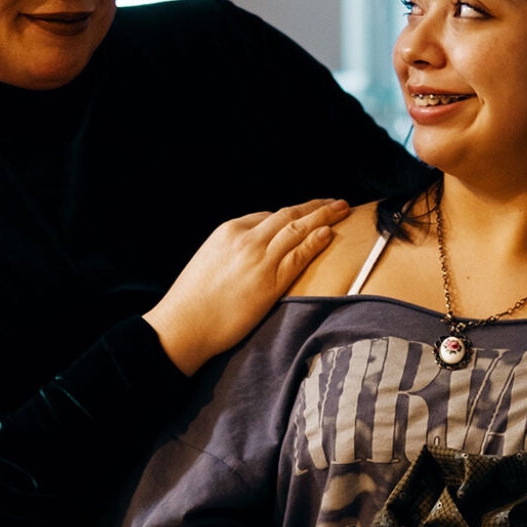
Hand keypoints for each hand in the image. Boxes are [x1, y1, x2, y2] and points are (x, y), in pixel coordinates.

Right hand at [145, 198, 349, 374]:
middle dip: (316, 206)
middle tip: (337, 202)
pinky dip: (316, 241)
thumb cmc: (192, 300)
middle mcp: (246, 238)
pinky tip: (330, 232)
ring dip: (325, 215)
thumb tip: (249, 255)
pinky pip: (299, 254)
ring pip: (298, 229)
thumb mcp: (209, 261)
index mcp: (229, 230)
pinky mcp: (270, 281)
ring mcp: (259, 258)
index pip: (268, 215)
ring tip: (343, 209)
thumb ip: (232, 251)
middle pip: (289, 215)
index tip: (307, 215)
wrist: (184, 323)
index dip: (292, 215)